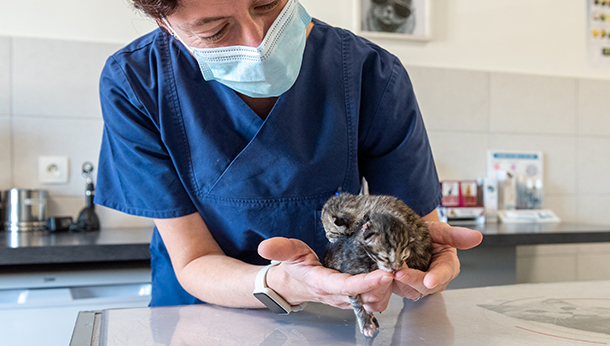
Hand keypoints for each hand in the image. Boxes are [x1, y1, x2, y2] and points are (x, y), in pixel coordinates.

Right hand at [258, 237, 393, 311]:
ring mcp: (347, 300)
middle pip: (368, 297)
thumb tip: (264, 247)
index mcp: (323, 283)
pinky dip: (385, 292)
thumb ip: (279, 249)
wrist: (293, 284)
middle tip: (396, 265)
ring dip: (388, 290)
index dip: (367, 282)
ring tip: (394, 269)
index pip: (347, 286)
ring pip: (374, 303)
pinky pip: (375, 302)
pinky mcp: (354, 300)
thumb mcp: (287, 252)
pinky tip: (389, 276)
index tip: (384, 273)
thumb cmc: (294, 267)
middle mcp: (337, 295)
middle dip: (385, 284)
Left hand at [392, 222, 482, 299]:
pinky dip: (388, 282)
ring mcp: (417, 284)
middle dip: (411, 279)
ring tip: (388, 270)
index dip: (436, 277)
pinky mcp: (401, 286)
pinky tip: (382, 272)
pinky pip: (395, 288)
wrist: (410, 236)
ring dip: (398, 282)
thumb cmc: (429, 234)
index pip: (444, 273)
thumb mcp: (442, 231)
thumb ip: (457, 235)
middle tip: (398, 272)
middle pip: (423, 286)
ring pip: (408, 289)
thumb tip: (477, 237)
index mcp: (447, 267)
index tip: (429, 280)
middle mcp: (433, 279)